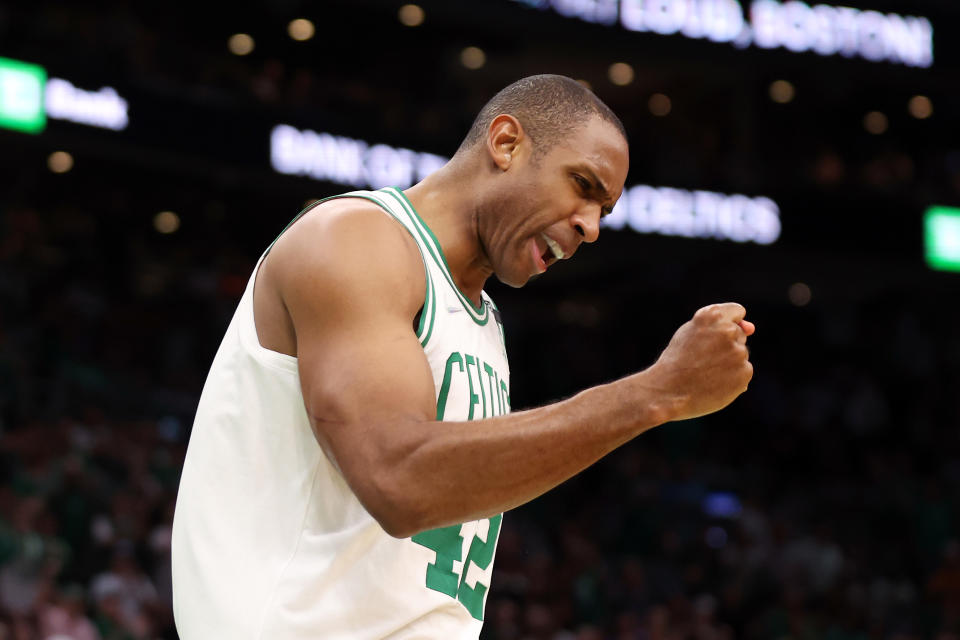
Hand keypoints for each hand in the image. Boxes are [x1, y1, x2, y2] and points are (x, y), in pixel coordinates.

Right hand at [649, 303, 754, 420]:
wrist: (667, 392)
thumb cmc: (677, 361)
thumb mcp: (691, 333)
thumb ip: (719, 325)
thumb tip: (752, 329)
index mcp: (712, 316)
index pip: (737, 312)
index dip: (727, 323)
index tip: (714, 336)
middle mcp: (728, 331)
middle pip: (739, 335)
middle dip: (726, 345)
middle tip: (702, 359)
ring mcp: (738, 352)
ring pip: (740, 355)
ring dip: (729, 363)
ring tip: (705, 373)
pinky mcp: (745, 373)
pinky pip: (743, 372)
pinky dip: (732, 379)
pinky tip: (713, 384)